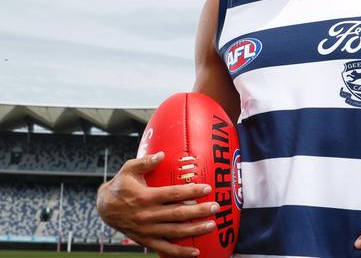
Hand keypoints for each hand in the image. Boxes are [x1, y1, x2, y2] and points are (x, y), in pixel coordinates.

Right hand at [96, 151, 219, 256]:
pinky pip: (164, 248)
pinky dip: (180, 252)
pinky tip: (195, 252)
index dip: (191, 191)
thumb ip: (146, 161)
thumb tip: (162, 154)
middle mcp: (147, 215)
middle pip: (178, 214)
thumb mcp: (128, 169)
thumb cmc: (120, 185)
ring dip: (194, 230)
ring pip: (174, 232)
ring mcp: (147, 230)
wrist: (103, 208)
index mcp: (145, 197)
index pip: (173, 194)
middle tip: (215, 207)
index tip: (207, 188)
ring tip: (211, 226)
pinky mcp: (145, 240)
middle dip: (199, 211)